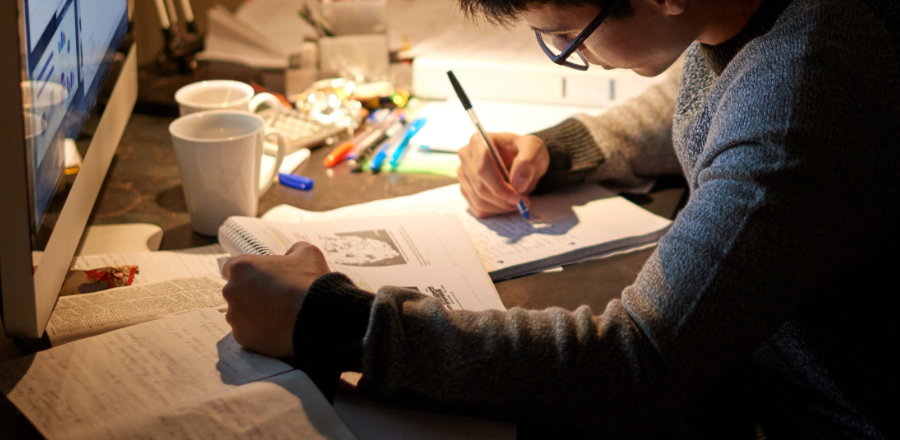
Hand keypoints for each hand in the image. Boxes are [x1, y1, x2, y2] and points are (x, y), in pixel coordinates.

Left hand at [221, 242, 330, 357]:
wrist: (320, 317)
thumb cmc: (311, 281)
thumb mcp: (307, 253)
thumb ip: (292, 250)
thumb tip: (289, 256)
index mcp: (242, 267)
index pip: (233, 268)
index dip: (250, 273)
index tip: (263, 279)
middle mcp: (231, 290)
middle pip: (236, 292)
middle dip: (251, 294)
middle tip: (274, 298)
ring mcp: (235, 316)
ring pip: (240, 314)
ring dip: (254, 314)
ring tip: (278, 316)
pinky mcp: (242, 337)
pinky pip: (247, 332)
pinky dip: (259, 331)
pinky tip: (277, 328)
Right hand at [457, 132, 548, 217]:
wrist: (523, 161)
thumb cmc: (526, 151)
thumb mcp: (534, 149)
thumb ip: (528, 162)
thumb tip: (517, 184)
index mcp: (478, 142)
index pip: (482, 168)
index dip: (499, 186)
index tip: (517, 196)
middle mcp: (466, 157)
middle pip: (480, 186)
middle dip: (503, 199)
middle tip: (522, 201)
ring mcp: (464, 175)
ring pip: (479, 200)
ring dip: (501, 206)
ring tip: (518, 202)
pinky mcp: (466, 190)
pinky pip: (478, 208)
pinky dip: (496, 211)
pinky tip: (508, 203)